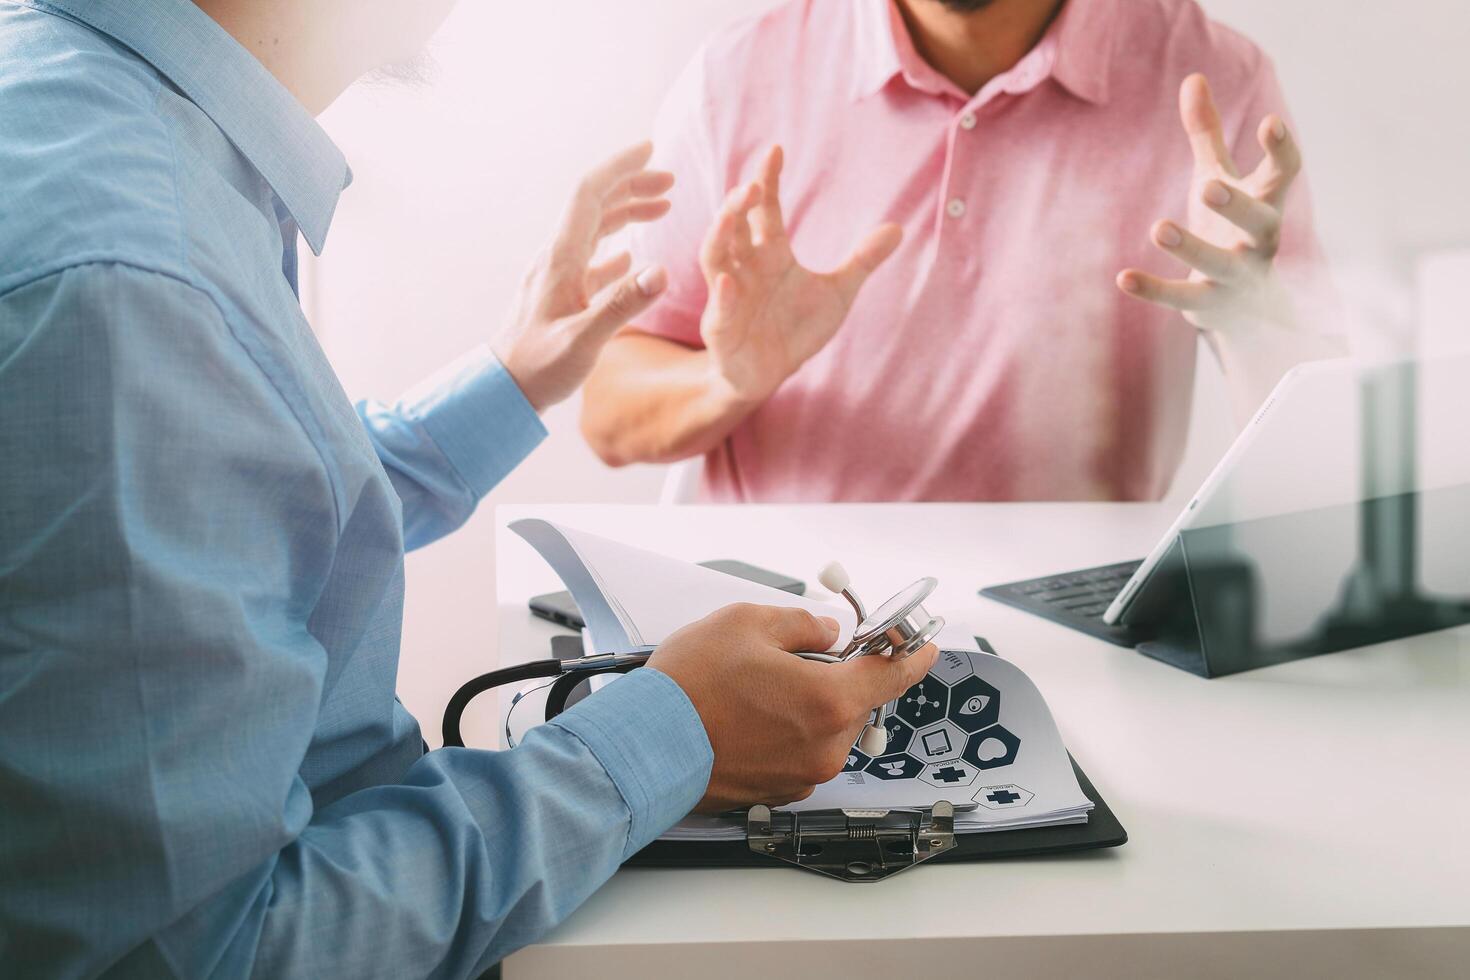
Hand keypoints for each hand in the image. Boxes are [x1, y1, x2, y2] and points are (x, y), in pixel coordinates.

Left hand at [493, 142, 673, 411]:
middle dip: (632, 185)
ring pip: (595, 229)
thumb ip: (622, 304)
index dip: (620, 167)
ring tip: (662, 208)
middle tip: (670, 180)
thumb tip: (662, 271)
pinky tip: (630, 257)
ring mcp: (556, 276)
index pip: (590, 194)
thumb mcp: (584, 340)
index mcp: (561, 259)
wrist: (503, 390)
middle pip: (595, 205)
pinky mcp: (559, 295)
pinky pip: (590, 260)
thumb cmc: (538, 368)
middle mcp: (556, 258)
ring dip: (627, 212)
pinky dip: (615, 248)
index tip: (650, 149)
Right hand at [647, 603, 938, 812]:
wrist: (642, 748)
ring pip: (826, 729)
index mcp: (829, 701)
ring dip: (808, 706)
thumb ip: (802, 624)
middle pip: (854, 703)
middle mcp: (825, 747)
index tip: (923, 647)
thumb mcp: (746, 622)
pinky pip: (801, 753)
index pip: (892, 676)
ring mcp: (802, 776)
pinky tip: (748, 716)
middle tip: (800, 655)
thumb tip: (825, 632)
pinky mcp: (778, 792)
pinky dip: (788, 732)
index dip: (912, 656)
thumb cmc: (688, 687)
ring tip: (757, 687)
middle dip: (837, 676)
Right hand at [699, 146, 902, 404]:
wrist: (771, 374)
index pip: (764, 210)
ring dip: (718, 237)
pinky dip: (722, 298)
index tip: (776, 151)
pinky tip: (729, 284)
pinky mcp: (721, 330)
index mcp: (769, 253)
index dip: (767, 181)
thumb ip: (862, 261)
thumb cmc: (796, 328)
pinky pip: (718, 312)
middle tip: (750, 186)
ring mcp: (727, 297)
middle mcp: (743, 268)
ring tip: (728, 216)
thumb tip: (898, 228)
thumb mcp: (837, 292)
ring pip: (714, 259)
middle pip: (733, 227)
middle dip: (738, 205)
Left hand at [1117, 74, 1302, 337]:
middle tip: (1208, 186)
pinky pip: (1181, 296)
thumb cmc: (1231, 228)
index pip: (1284, 174)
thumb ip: (1208, 134)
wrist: (1248, 309)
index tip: (1270, 122)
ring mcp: (1236, 275)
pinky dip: (1153, 289)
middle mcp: (1260, 240)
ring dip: (1191, 247)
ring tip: (1158, 228)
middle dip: (1237, 204)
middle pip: (1259, 221)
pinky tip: (1122, 277)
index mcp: (1267, 203)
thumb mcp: (1220, 178)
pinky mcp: (1207, 303)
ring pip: (1219, 262)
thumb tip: (1193, 77)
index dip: (1281, 150)